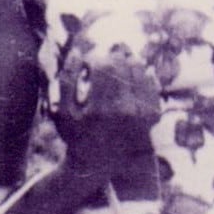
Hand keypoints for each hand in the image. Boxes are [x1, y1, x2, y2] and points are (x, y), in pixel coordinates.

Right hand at [53, 49, 159, 197]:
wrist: (99, 162)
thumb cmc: (75, 134)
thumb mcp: (61, 111)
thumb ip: (66, 80)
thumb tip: (77, 51)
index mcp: (101, 109)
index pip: (104, 65)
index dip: (94, 59)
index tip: (87, 64)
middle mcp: (125, 110)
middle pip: (123, 64)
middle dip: (110, 58)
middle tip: (100, 65)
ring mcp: (142, 113)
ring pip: (139, 69)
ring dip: (125, 63)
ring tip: (113, 71)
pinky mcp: (152, 115)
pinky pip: (151, 82)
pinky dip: (141, 74)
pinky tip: (129, 78)